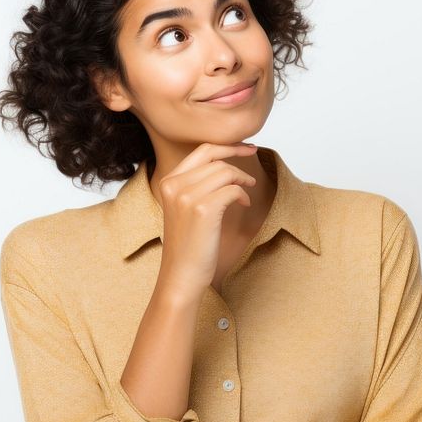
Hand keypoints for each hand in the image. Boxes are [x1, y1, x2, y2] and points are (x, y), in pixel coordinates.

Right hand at [153, 141, 258, 300]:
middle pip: (215, 158)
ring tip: (246, 191)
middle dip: (238, 156)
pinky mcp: (203, 209)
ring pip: (225, 172)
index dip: (226, 145)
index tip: (245, 147)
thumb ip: (195, 185)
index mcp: (168, 182)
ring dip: (242, 179)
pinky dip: (243, 195)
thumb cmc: (187, 245)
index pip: (201, 150)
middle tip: (254, 157)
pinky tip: (244, 204)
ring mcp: (187, 196)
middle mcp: (174, 185)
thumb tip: (224, 164)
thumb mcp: (184, 208)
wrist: (181, 276)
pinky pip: (232, 190)